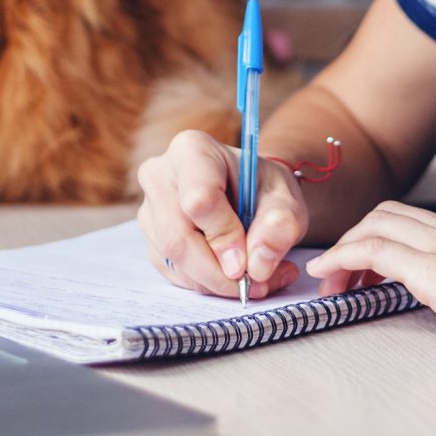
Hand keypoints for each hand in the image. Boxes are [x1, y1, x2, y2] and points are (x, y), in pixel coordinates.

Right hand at [136, 129, 305, 299]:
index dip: (224, 237)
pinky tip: (234, 277)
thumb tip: (256, 265)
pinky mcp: (151, 239)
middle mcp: (160, 176)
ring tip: (258, 279)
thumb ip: (279, 226)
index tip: (250, 263)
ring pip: (173, 260)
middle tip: (257, 285)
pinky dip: (206, 285)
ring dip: (216, 282)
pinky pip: (173, 273)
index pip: (198, 199)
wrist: (250, 194)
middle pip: (178, 237)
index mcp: (192, 150)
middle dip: (218, 272)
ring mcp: (150, 209)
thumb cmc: (264, 189)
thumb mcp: (286, 200)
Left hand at [305, 201, 435, 354]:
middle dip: (358, 238)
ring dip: (345, 249)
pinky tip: (328, 274)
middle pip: (388, 214)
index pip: (415, 222)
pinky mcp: (425, 267)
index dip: (384, 234)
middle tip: (344, 275)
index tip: (369, 265)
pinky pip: (370, 250)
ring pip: (374, 225)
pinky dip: (341, 257)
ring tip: (332, 281)